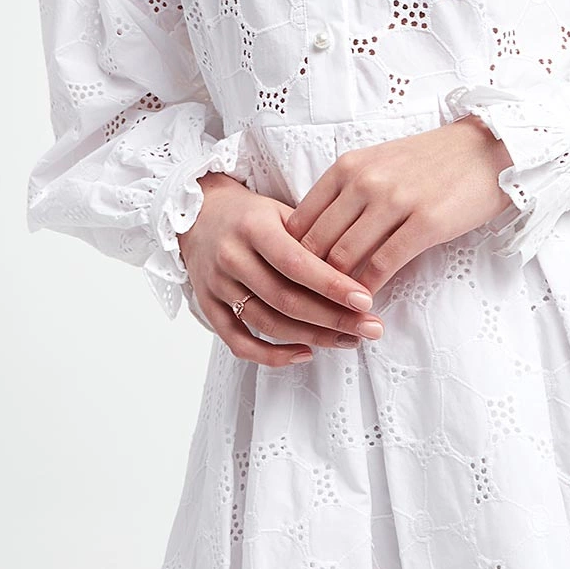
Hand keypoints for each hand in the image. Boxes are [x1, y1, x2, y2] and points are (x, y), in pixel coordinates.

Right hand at [177, 173, 386, 366]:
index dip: (332, 286)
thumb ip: (313, 239)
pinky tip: (304, 353)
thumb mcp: (282, 212)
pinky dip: (271, 355)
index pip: (296, 264)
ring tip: (349, 339)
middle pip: (285, 300)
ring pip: (268, 323)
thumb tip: (358, 273)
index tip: (366, 301)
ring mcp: (217, 286)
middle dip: (333, 318)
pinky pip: (239, 343)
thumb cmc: (251, 215)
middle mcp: (231, 258)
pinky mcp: (208, 308)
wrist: (199, 215)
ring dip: (313, 338)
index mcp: (253, 228)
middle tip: (370, 328)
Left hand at [281, 115, 515, 294]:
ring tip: (333, 313)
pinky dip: (370, 290)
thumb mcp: (378, 164)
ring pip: (345, 257)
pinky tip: (366, 304)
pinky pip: (384, 265)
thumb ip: (347, 194)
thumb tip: (317, 240)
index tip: (292, 281)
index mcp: (347, 167)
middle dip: (307, 280)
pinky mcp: (425, 223)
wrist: (487, 149)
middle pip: (316, 243)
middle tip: (306, 307)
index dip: (290, 256)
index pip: (300, 220)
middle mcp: (364, 181)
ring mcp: (394, 201)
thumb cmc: (432, 161)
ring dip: (336, 291)